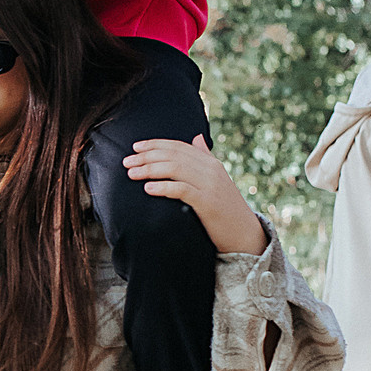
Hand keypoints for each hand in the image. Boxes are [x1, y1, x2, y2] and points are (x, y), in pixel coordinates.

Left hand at [124, 134, 266, 255]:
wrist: (244, 233)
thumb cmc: (225, 207)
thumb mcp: (216, 179)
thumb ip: (205, 158)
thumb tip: (197, 137)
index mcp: (210, 163)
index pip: (179, 146)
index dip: (155, 144)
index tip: (135, 147)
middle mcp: (210, 170)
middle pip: (173, 156)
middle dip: (147, 157)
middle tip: (126, 161)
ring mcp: (210, 186)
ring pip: (175, 169)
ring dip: (150, 170)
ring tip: (132, 174)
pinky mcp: (207, 203)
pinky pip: (182, 190)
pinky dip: (164, 187)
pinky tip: (148, 188)